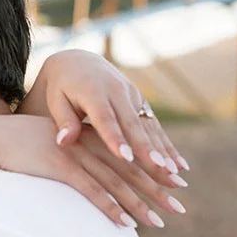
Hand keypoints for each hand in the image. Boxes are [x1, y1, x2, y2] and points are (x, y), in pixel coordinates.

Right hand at [0, 113, 186, 230]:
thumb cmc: (18, 149)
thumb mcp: (52, 151)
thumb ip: (72, 161)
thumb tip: (87, 177)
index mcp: (89, 138)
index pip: (128, 156)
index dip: (152, 170)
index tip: (172, 184)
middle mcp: (88, 144)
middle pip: (130, 169)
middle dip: (157, 188)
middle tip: (179, 204)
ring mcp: (76, 156)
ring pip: (116, 182)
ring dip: (140, 203)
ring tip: (160, 220)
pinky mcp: (61, 168)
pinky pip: (92, 191)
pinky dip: (111, 208)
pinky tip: (126, 223)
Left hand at [23, 50, 189, 185]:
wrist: (79, 63)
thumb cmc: (62, 89)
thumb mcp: (56, 100)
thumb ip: (63, 121)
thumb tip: (64, 142)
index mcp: (94, 91)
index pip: (106, 118)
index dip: (116, 138)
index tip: (125, 158)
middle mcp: (118, 91)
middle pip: (133, 124)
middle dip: (147, 148)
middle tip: (160, 169)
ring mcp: (133, 96)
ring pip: (149, 127)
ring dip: (163, 151)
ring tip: (174, 173)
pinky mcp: (142, 103)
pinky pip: (155, 127)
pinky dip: (167, 147)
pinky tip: (180, 166)